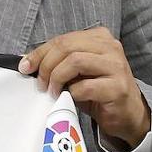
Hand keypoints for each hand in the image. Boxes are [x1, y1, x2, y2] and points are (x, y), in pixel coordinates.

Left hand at [18, 27, 150, 148]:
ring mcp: (117, 66)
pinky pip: (86, 86)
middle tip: (41, 83)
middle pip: (67, 47)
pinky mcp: (118, 87)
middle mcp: (110, 47)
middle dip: (46, 65)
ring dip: (57, 77)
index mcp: (99, 38)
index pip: (62, 39)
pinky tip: (71, 97)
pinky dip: (72, 92)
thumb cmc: (97, 90)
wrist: (126, 113)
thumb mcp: (75, 71)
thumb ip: (57, 61)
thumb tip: (27, 61)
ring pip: (75, 61)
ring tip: (53, 91)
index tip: (26, 66)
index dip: (40, 53)